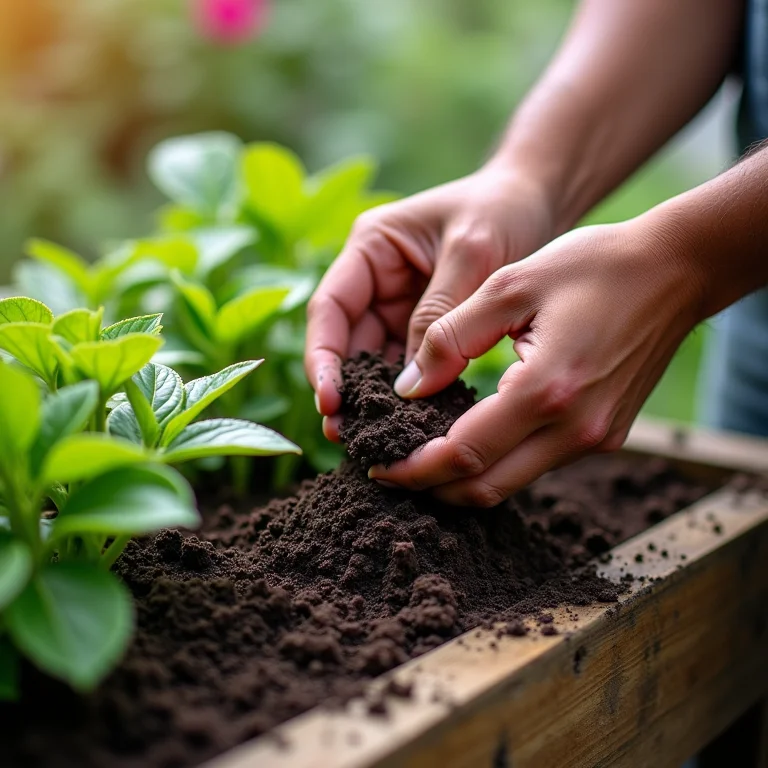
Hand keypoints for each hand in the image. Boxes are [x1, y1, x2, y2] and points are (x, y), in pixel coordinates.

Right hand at [304, 166, 554, 439]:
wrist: (538, 203)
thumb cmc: (502, 210)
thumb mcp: (472, 253)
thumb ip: (439, 313)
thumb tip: (410, 384)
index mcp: (371, 248)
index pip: (330, 309)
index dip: (323, 358)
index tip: (330, 401)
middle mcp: (375, 280)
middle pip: (346, 343)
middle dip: (346, 390)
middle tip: (348, 437)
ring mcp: (399, 306)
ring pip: (375, 361)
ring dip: (375, 399)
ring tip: (376, 441)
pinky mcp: (424, 327)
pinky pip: (409, 365)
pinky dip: (410, 393)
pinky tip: (413, 424)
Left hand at [368, 219, 703, 505]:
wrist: (674, 271)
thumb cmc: (592, 266)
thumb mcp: (509, 285)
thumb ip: (450, 338)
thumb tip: (407, 388)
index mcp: (545, 390)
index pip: (463, 455)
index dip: (414, 468)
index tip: (379, 465)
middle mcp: (574, 429)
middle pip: (485, 487)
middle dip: (430, 487)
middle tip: (390, 470)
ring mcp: (594, 438)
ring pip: (510, 483)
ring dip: (461, 479)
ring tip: (420, 456)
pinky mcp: (604, 435)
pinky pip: (536, 465)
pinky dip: (496, 463)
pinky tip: (469, 440)